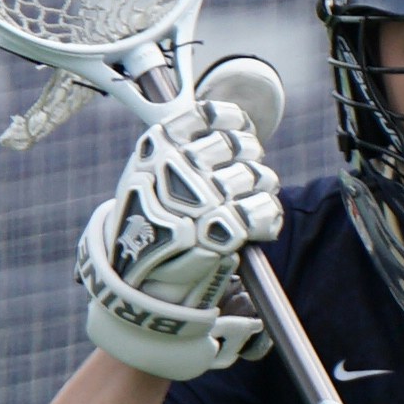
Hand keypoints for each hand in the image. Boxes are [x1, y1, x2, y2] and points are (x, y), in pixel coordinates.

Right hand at [80, 84, 285, 379]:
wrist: (135, 289)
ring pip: (259, 175)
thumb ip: (181, 148)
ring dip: (262, 191)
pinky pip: (264, 211)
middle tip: (243, 182)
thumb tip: (233, 125)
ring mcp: (199, 196)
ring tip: (246, 208)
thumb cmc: (145, 232)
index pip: (212, 114)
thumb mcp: (146, 178)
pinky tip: (258, 229)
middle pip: (242, 145)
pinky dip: (268, 220)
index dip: (235, 125)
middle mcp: (178, 165)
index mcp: (157, 146)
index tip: (239, 136)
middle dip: (251, 161)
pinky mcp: (220, 228)